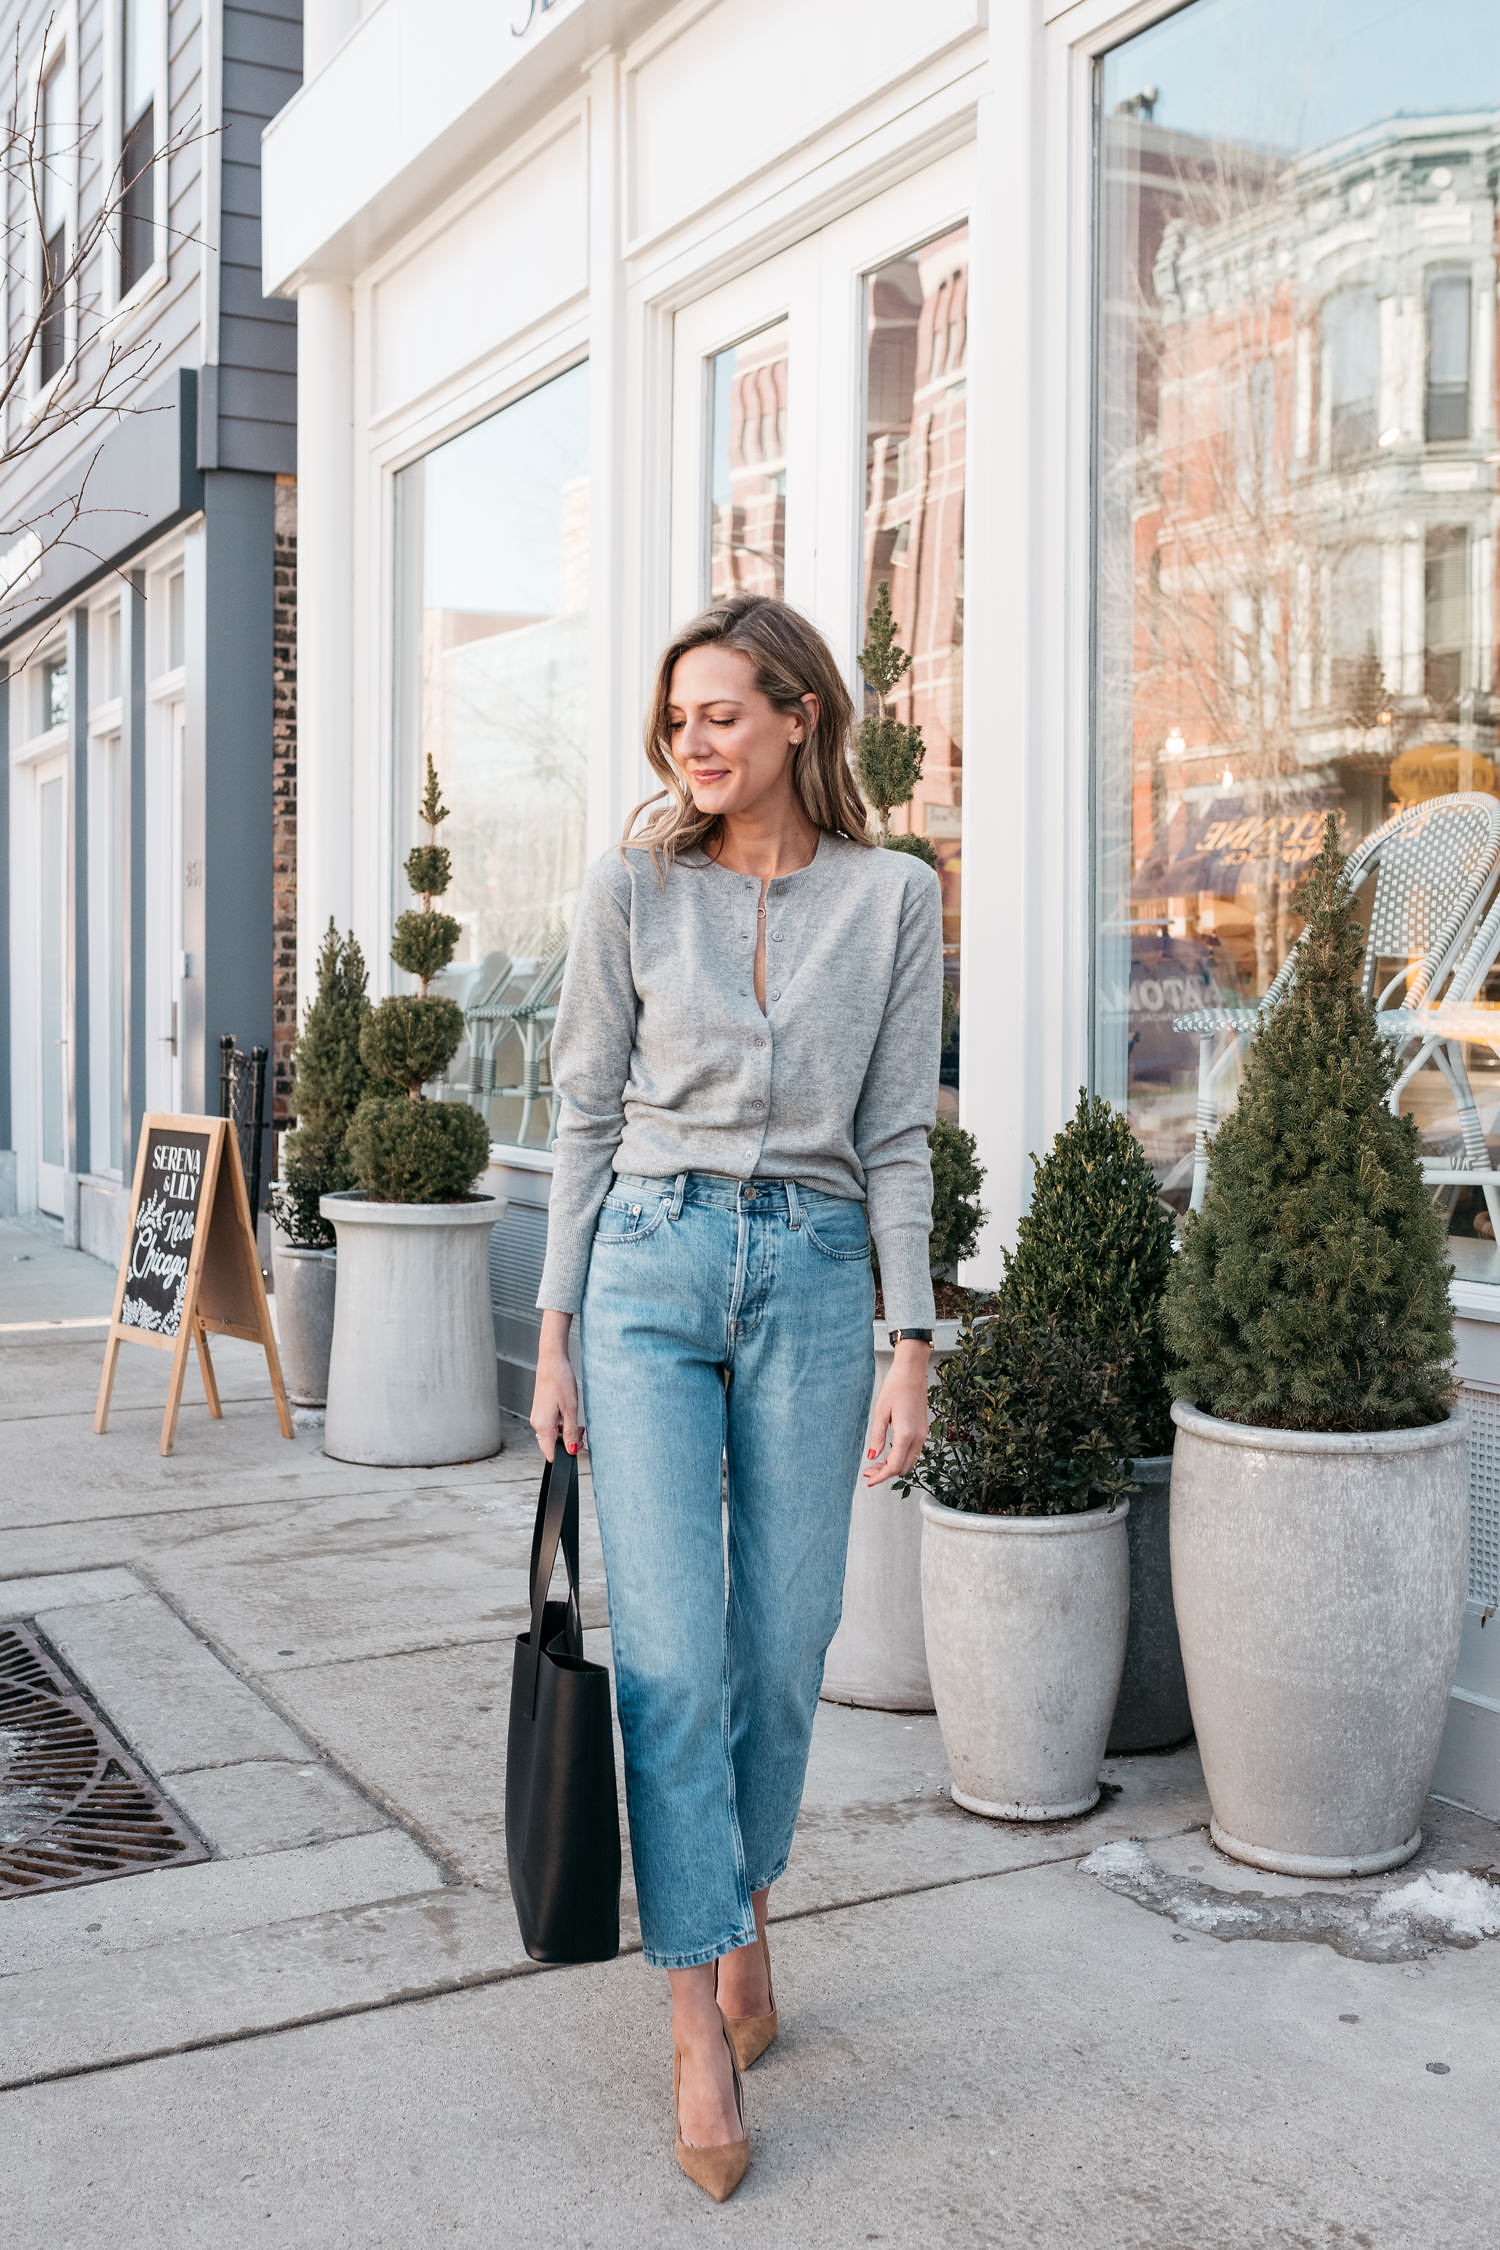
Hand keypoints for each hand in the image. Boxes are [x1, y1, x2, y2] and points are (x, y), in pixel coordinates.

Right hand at [530, 1309, 582, 1459]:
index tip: (578, 1447)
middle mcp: (536, 1424)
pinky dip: (560, 1426)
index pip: (550, 1454)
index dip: (565, 1455)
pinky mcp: (539, 1411)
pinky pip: (549, 1427)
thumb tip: (572, 1450)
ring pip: (550, 1436)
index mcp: (543, 1426)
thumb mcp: (571, 1409)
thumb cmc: (561, 1381)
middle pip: (551, 1446)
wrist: (551, 1362)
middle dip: (567, 1444)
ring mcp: (537, 1418)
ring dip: (564, 1434)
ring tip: (577, 1423)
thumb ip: (570, 1432)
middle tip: (581, 1432)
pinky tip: (569, 1416)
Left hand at [864, 1340, 930, 1485]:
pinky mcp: (923, 1429)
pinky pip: (913, 1451)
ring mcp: (923, 1434)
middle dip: (886, 1473)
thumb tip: (871, 1456)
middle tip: (868, 1471)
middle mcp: (918, 1437)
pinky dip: (901, 1457)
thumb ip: (877, 1437)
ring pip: (910, 1461)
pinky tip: (888, 1452)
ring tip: (876, 1463)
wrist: (912, 1372)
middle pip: (903, 1468)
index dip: (881, 1477)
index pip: (894, 1466)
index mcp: (906, 1434)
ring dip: (894, 1466)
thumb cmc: (895, 1387)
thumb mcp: (880, 1412)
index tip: (869, 1481)